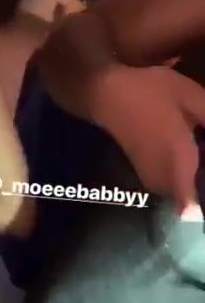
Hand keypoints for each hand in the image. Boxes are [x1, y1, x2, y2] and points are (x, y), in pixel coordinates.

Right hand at [89, 64, 204, 215]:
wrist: (107, 94)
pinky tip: (192, 148)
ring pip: (184, 192)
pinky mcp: (146, 174)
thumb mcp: (194, 100)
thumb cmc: (152, 94)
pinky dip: (186, 173)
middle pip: (194, 200)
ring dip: (196, 178)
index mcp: (179, 167)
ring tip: (201, 147)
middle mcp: (164, 181)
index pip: (196, 208)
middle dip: (204, 183)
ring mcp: (152, 180)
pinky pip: (174, 183)